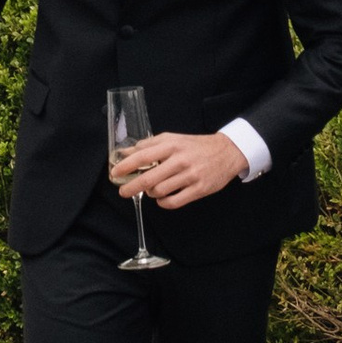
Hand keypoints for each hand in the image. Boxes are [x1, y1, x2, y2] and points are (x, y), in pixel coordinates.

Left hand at [113, 128, 249, 208]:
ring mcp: (190, 175)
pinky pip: (174, 202)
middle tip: (123, 191)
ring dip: (151, 193)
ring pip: (160, 191)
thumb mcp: (172, 139)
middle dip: (131, 187)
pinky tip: (162, 199)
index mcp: (171, 145)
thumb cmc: (194, 146)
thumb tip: (125, 152)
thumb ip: (149, 145)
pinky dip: (163, 203)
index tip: (115, 173)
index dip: (126, 166)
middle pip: (148, 178)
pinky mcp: (199, 189)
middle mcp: (180, 160)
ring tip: (152, 190)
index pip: (142, 156)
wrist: (226, 152)